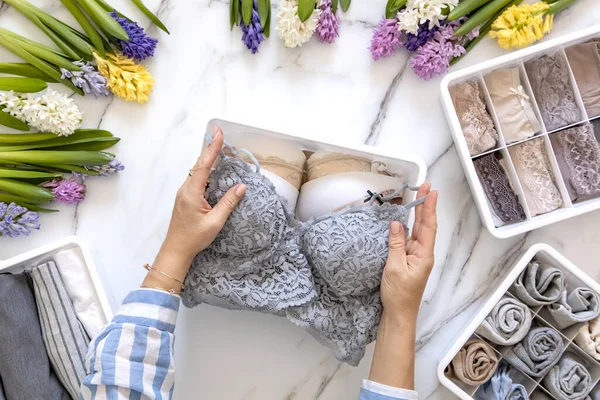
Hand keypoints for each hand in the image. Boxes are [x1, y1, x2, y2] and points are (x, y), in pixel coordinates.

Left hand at [145, 127, 246, 290]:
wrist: (176, 250)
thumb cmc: (195, 237)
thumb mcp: (215, 221)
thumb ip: (228, 202)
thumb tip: (242, 186)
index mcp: (192, 192)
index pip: (203, 165)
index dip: (212, 148)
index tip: (218, 134)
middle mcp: (186, 189)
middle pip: (199, 164)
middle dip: (210, 148)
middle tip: (219, 133)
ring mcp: (184, 193)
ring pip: (197, 171)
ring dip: (208, 158)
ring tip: (219, 147)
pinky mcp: (185, 197)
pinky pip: (196, 178)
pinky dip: (205, 169)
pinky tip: (213, 168)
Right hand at [380, 183, 437, 320]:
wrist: (399, 314)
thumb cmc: (398, 294)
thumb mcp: (394, 268)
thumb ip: (396, 244)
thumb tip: (396, 223)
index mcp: (423, 254)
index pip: (428, 226)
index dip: (429, 207)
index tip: (431, 191)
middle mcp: (422, 253)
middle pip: (425, 225)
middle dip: (425, 205)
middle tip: (426, 186)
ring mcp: (416, 257)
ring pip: (417, 231)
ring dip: (417, 214)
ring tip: (418, 197)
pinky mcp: (408, 261)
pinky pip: (409, 239)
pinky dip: (408, 226)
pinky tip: (405, 219)